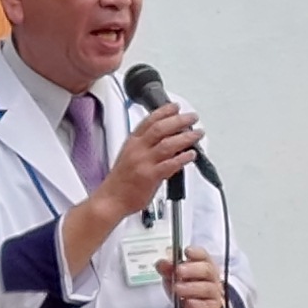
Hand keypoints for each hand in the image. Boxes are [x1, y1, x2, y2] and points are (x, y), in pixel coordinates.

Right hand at [95, 100, 199, 221]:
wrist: (111, 200)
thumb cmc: (120, 182)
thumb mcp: (129, 156)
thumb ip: (146, 146)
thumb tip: (167, 139)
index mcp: (132, 142)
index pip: (149, 120)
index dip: (164, 111)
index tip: (176, 107)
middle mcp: (138, 149)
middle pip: (161, 128)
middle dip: (179, 120)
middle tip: (192, 118)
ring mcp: (144, 162)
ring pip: (168, 144)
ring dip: (186, 138)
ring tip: (197, 134)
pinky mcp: (150, 176)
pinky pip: (170, 164)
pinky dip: (182, 158)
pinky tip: (191, 155)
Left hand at [170, 246, 230, 307]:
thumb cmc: (187, 290)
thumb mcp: (174, 278)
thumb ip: (167, 269)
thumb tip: (161, 262)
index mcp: (203, 264)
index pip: (203, 255)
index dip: (196, 252)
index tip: (187, 252)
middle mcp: (211, 277)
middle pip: (207, 270)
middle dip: (192, 269)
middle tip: (178, 271)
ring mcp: (213, 293)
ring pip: (206, 288)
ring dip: (190, 287)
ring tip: (177, 288)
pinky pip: (206, 305)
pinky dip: (196, 303)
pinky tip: (188, 302)